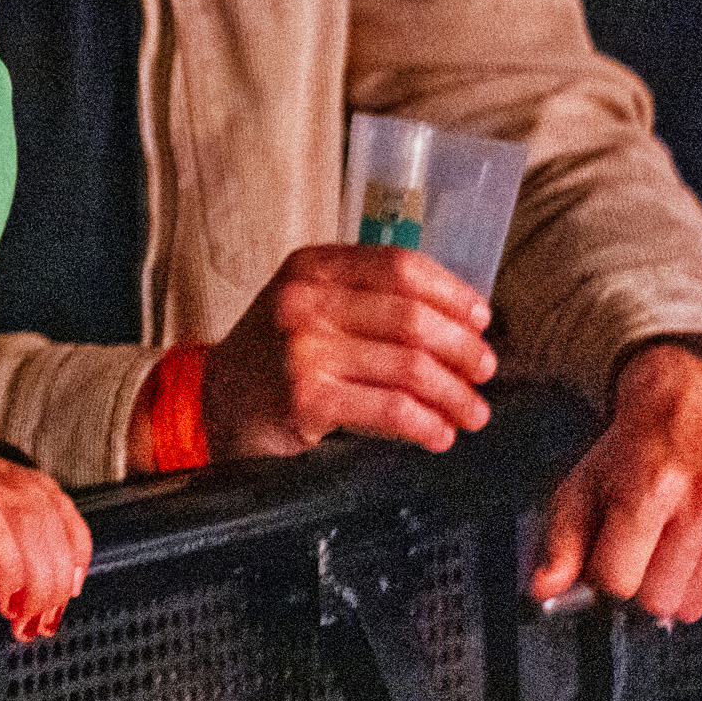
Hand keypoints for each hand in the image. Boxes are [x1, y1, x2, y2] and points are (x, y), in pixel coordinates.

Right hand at [199, 244, 496, 459]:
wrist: (218, 403)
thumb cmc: (276, 354)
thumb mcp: (308, 304)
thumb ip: (365, 297)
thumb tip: (459, 318)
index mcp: (312, 267)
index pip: (400, 266)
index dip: (451, 292)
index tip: (479, 318)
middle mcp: (304, 301)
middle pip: (412, 317)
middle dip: (463, 349)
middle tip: (483, 370)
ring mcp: (303, 350)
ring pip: (410, 367)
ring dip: (454, 394)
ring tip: (472, 410)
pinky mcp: (307, 399)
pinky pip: (390, 409)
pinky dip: (426, 424)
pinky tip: (439, 434)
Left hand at [530, 343, 701, 622]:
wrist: (690, 407)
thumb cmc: (631, 450)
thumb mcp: (583, 484)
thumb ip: (562, 540)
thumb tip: (544, 588)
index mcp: (649, 489)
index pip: (618, 580)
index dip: (605, 575)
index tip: (606, 556)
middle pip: (659, 601)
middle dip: (640, 586)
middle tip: (638, 553)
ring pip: (694, 606)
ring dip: (673, 589)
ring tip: (665, 548)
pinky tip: (695, 553)